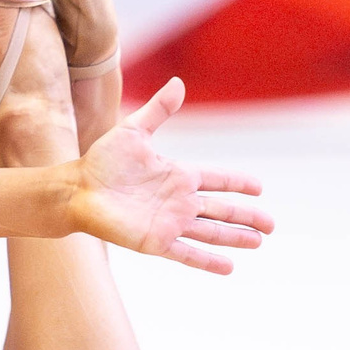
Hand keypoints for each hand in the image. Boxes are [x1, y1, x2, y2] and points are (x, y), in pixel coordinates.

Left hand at [68, 79, 272, 272]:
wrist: (78, 189)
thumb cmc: (102, 161)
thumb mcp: (133, 130)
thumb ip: (159, 110)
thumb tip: (178, 82)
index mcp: (178, 175)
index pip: (216, 179)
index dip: (238, 183)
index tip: (258, 187)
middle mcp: (179, 201)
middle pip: (222, 209)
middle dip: (246, 216)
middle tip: (271, 224)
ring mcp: (170, 223)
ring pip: (211, 232)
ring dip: (235, 238)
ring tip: (258, 242)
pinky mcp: (157, 241)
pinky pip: (188, 254)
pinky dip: (208, 261)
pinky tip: (229, 268)